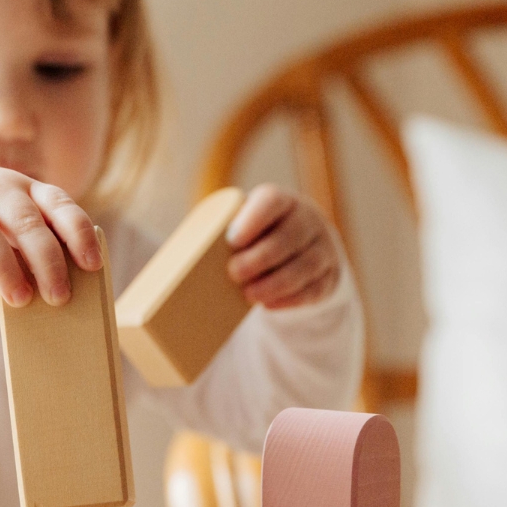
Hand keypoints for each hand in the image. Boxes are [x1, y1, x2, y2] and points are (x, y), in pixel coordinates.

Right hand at [0, 168, 99, 306]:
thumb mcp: (17, 232)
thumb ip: (37, 251)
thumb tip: (64, 291)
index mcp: (28, 189)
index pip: (60, 205)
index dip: (78, 234)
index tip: (92, 265)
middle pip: (25, 221)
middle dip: (46, 260)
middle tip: (59, 297)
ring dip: (2, 266)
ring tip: (18, 299)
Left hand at [225, 184, 341, 309]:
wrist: (302, 244)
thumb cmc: (258, 236)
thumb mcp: (245, 224)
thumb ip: (221, 232)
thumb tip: (177, 258)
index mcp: (282, 201)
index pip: (272, 201)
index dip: (253, 219)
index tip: (232, 240)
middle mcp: (307, 220)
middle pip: (289, 237)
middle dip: (261, 257)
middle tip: (234, 273)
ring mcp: (323, 248)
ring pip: (306, 265)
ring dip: (276, 282)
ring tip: (249, 295)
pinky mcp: (330, 276)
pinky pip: (315, 288)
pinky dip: (291, 299)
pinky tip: (269, 305)